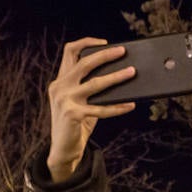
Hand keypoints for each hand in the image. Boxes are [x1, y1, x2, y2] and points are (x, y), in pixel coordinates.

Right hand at [46, 37, 136, 181]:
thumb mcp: (79, 101)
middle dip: (105, 55)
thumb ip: (90, 87)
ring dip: (117, 77)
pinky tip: (130, 104)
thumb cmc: (76, 122)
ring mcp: (65, 100)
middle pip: (84, 63)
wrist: (63, 149)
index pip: (69, 51)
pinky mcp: (73, 115)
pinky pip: (101, 109)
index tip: (104, 43)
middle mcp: (60, 87)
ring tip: (132, 72)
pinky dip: (118, 107)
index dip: (86, 42)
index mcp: (60, 80)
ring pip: (96, 83)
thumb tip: (120, 73)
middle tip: (122, 52)